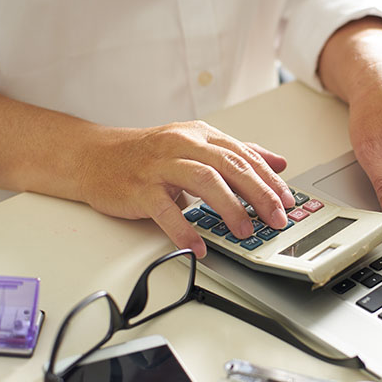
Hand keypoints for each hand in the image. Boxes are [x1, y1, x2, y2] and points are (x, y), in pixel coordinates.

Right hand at [78, 121, 294, 255]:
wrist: (94, 157)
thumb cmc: (146, 156)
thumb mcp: (195, 147)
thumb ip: (236, 155)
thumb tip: (278, 163)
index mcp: (200, 135)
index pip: (244, 156)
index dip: (269, 179)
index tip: (288, 201)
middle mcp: (182, 145)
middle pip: (230, 166)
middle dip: (259, 193)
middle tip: (277, 218)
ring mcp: (160, 166)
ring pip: (204, 180)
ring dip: (229, 207)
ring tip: (245, 231)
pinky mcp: (140, 188)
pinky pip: (166, 210)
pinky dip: (184, 230)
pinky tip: (199, 246)